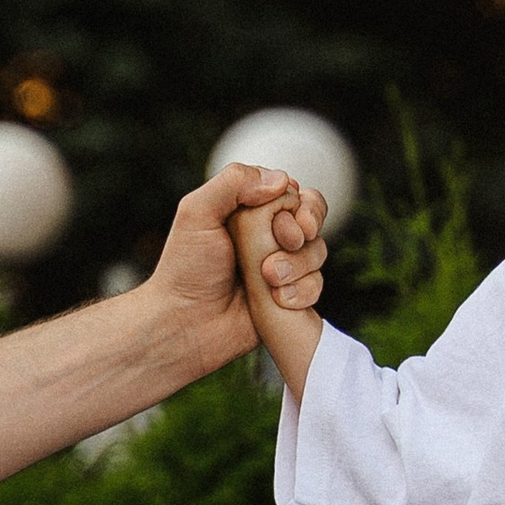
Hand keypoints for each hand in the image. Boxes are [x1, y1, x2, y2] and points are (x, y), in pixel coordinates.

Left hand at [143, 163, 328, 371]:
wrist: (188, 323)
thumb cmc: (186, 268)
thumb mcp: (197, 212)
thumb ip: (233, 182)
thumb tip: (283, 181)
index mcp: (249, 210)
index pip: (294, 193)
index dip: (299, 205)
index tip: (283, 223)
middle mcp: (268, 236)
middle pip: (313, 219)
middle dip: (305, 233)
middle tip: (286, 244)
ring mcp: (281, 266)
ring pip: (318, 252)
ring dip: (298, 266)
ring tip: (269, 281)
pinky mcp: (289, 296)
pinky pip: (316, 286)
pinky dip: (302, 292)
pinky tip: (278, 300)